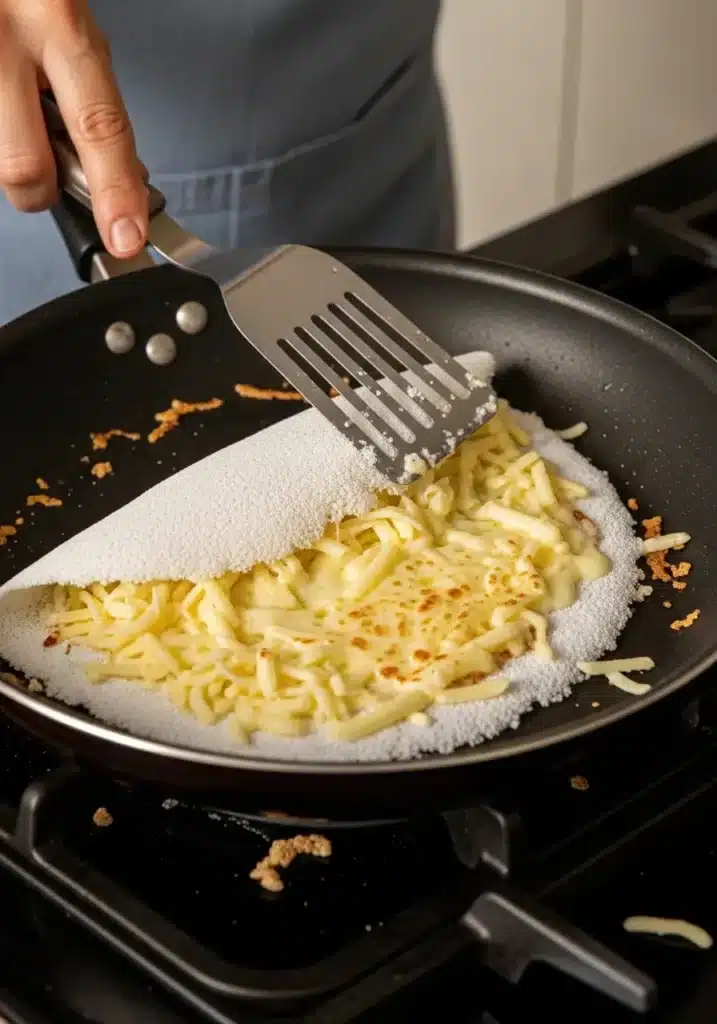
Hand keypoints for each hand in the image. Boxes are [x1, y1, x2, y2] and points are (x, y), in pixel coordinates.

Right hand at [0, 0, 147, 257]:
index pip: (99, 126)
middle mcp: (3, 41)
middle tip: (46, 168)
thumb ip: (94, 99)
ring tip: (14, 110)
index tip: (126, 237)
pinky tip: (2, 105)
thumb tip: (122, 178)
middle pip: (23, 167)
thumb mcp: (69, 27)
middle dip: (41, 189)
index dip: (115, 192)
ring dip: (9, 155)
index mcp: (58, 23)